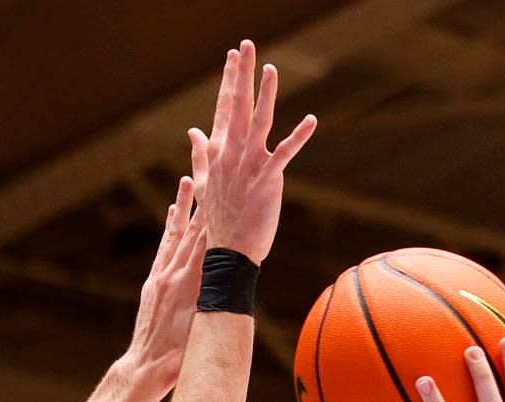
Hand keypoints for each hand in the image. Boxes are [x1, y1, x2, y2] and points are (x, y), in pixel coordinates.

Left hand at [125, 176, 206, 391]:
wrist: (144, 369)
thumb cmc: (177, 360)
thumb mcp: (201, 335)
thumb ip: (214, 311)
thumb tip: (232, 296)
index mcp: (190, 287)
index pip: (207, 246)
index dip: (217, 218)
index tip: (226, 193)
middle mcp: (174, 276)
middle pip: (193, 232)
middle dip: (204, 201)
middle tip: (210, 174)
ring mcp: (161, 278)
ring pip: (176, 234)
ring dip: (184, 206)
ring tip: (188, 178)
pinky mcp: (153, 283)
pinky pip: (163, 249)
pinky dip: (169, 228)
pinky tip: (172, 211)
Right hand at [188, 40, 315, 264]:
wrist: (229, 253)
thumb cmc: (219, 221)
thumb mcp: (205, 184)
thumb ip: (200, 155)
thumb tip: (193, 132)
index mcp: (219, 153)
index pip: (224, 108)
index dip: (229, 80)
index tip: (233, 56)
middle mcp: (232, 154)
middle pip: (238, 106)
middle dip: (242, 74)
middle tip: (246, 45)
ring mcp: (250, 165)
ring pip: (259, 122)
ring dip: (265, 94)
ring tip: (271, 68)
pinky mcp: (268, 179)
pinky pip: (285, 153)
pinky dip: (298, 137)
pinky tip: (311, 120)